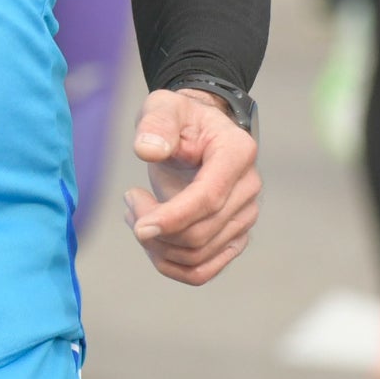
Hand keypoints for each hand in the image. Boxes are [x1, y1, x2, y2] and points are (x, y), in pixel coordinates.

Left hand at [125, 90, 259, 284]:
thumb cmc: (180, 119)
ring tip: (136, 213)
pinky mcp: (233, 238)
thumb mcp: (163, 107)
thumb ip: (156, 124)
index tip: (138, 225)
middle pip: (201, 233)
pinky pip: (202, 271)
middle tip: (130, 201)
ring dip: (157, 247)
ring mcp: (245, 216)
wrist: (196, 134)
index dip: (172, 217)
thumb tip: (148, 150)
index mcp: (238, 152)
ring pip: (198, 257)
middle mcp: (249, 187)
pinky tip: (150, 239)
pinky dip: (169, 265)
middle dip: (155, 229)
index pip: (208, 198)